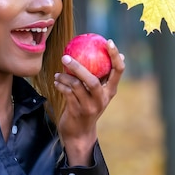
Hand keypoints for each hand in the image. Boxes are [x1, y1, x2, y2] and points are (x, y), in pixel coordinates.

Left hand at [53, 39, 124, 165]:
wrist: (79, 133)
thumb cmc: (87, 106)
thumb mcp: (97, 93)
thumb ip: (100, 77)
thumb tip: (108, 54)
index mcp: (110, 91)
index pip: (118, 70)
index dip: (115, 55)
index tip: (108, 41)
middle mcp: (102, 99)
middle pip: (92, 80)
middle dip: (77, 67)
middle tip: (65, 56)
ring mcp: (90, 106)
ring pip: (76, 86)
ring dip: (64, 77)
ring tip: (57, 73)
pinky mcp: (78, 111)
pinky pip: (67, 94)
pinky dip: (60, 85)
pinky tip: (56, 81)